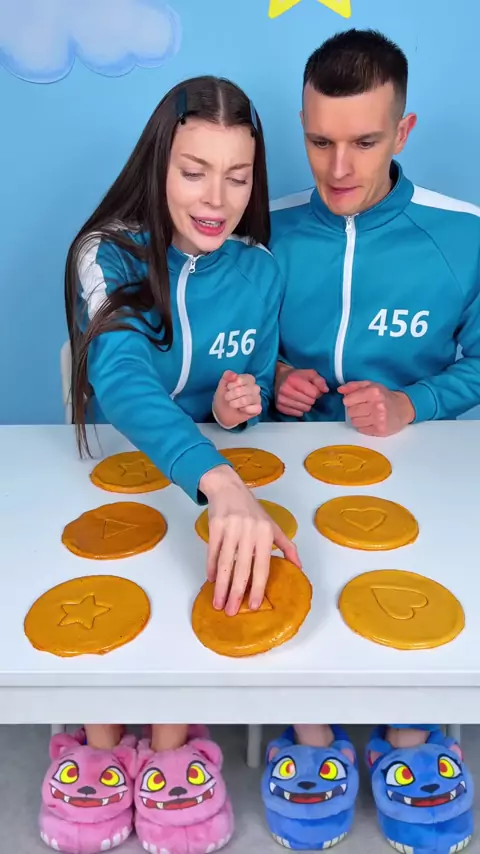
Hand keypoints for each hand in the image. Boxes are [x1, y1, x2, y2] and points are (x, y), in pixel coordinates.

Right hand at [199, 465, 300, 615]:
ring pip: (225, 563)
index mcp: (265, 534)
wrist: (228, 487)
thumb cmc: (252, 509)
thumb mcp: (272, 525)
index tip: (254, 606)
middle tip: (231, 612)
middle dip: (236, 593)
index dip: (258, 588)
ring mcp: (231, 529)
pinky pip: (213, 552)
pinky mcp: (215, 526)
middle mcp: (249, 532)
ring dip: (221, 586)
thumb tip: (299, 567)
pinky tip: (211, 581)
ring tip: (218, 603)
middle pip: (242, 569)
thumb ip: (286, 546)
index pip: (262, 567)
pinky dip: (211, 568)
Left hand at [213, 370, 260, 427]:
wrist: (222, 412)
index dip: (232, 385)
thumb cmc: (225, 396)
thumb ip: (227, 376)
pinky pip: (254, 408)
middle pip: (244, 390)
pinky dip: (244, 410)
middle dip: (231, 395)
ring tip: (232, 404)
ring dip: (235, 403)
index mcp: (248, 379)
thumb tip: (234, 375)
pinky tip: (241, 409)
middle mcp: (255, 387)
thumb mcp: (222, 385)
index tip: (228, 388)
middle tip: (227, 398)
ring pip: (246, 400)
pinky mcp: (258, 408)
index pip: (241, 379)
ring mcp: (257, 398)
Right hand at [275, 364, 328, 416]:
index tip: (313, 389)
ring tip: (302, 398)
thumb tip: (325, 390)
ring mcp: (281, 399)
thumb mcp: (309, 373)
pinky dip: (299, 410)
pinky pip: (297, 414)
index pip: (314, 393)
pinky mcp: (279, 407)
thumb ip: (319, 380)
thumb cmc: (296, 375)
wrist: (279, 377)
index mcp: (293, 380)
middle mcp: (285, 390)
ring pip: (304, 409)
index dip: (317, 392)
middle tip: (307, 393)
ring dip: (306, 405)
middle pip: (310, 402)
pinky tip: (297, 402)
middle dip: (311, 398)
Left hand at [338, 381, 414, 435]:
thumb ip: (354, 386)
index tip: (355, 400)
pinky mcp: (380, 430)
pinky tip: (372, 421)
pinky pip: (361, 430)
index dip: (350, 401)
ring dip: (358, 419)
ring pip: (354, 422)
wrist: (403, 408)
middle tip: (363, 408)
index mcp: (374, 392)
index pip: (348, 400)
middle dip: (354, 410)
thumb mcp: (371, 385)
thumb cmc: (384, 396)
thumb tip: (340, 389)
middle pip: (351, 412)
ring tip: (368, 415)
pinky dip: (364, 426)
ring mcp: (379, 419)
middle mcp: (377, 405)